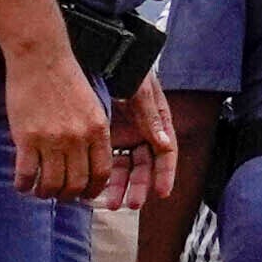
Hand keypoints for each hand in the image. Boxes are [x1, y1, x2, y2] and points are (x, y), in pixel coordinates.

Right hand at [2, 50, 112, 205]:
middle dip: (67, 195)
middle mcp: (78, 139)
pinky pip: (26, 175)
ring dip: (45, 193)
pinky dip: (23, 185)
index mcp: (98, 130)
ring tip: (39, 190)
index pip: (101, 173)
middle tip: (58, 193)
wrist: (40, 58)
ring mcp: (52, 140)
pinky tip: (21, 184)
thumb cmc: (65, 78)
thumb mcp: (92, 105)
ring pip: (51, 184)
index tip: (84, 194)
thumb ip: (93, 132)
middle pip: (76, 184)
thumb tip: (88, 160)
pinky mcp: (27, 139)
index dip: (93, 190)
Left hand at [101, 81, 178, 219]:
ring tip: (111, 204)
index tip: (162, 192)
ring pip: (124, 168)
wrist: (99, 57)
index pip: (166, 153)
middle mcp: (143, 133)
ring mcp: (123, 136)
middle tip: (131, 204)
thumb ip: (150, 118)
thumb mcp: (140, 92)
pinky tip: (95, 188)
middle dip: (139, 186)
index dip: (165, 173)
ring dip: (120, 186)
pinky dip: (102, 175)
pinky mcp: (103, 137)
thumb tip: (164, 145)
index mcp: (158, 122)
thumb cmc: (125, 70)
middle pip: (144, 166)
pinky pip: (104, 160)